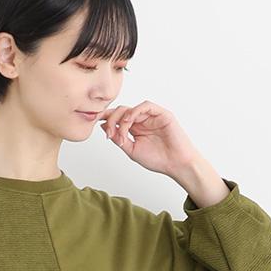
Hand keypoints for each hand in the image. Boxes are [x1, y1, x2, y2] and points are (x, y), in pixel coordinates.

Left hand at [98, 100, 228, 207]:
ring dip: (122, 119)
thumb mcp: (132, 150)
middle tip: (109, 133)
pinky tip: (129, 121)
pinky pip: (145, 106)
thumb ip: (118, 139)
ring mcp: (151, 116)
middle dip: (111, 120)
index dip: (106, 117)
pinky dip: (135, 111)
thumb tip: (104, 128)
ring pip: (131, 109)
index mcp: (134, 128)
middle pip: (121, 111)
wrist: (176, 164)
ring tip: (122, 134)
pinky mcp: (161, 113)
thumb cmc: (158, 160)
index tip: (94, 121)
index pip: (118, 118)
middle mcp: (141, 120)